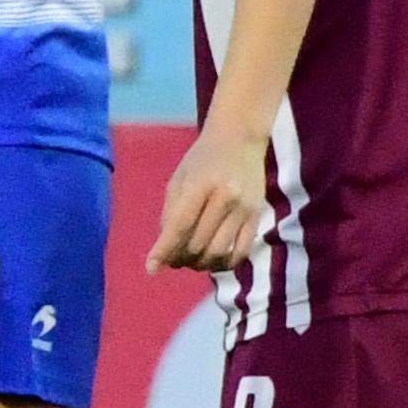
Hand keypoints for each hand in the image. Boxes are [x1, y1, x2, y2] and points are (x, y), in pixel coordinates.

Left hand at [153, 123, 271, 275]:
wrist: (240, 139)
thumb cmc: (202, 159)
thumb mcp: (179, 179)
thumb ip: (170, 214)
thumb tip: (164, 251)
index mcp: (200, 184)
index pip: (180, 224)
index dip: (164, 249)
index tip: (151, 268)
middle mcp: (225, 197)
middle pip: (198, 243)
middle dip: (180, 258)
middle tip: (172, 259)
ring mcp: (244, 208)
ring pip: (219, 252)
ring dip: (200, 264)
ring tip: (190, 261)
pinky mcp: (257, 216)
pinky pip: (241, 252)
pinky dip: (224, 264)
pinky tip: (213, 261)